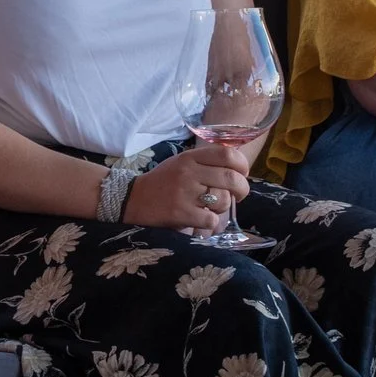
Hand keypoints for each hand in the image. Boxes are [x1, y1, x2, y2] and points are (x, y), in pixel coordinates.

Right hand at [124, 145, 249, 234]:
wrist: (132, 199)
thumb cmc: (162, 182)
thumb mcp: (181, 163)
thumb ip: (205, 162)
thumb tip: (237, 169)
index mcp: (190, 157)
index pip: (227, 154)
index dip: (242, 165)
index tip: (243, 174)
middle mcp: (188, 172)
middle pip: (231, 178)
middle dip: (242, 189)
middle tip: (239, 195)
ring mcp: (184, 193)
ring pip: (223, 200)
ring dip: (224, 207)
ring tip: (214, 208)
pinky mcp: (180, 213)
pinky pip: (210, 219)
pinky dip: (211, 223)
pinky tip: (203, 219)